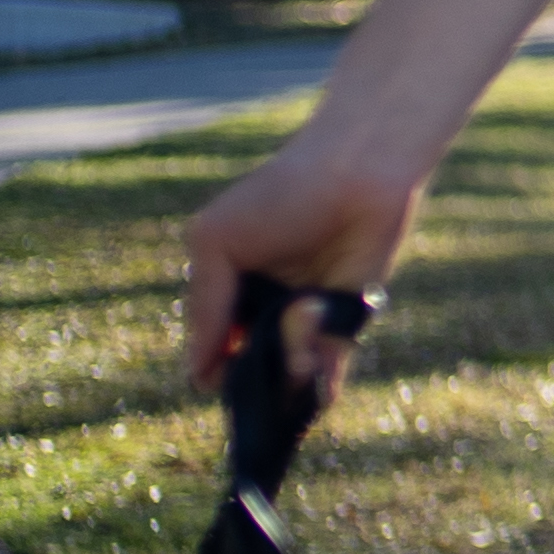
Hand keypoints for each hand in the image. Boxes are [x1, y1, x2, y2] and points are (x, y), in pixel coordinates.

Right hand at [177, 127, 424, 396]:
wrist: (355, 172)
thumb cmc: (279, 196)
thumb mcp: (217, 242)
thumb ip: (206, 306)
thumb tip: (197, 377)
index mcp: (228, 295)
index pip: (210, 354)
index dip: (213, 368)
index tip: (220, 370)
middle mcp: (264, 316)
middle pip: (248, 375)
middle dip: (254, 369)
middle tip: (275, 322)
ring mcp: (306, 325)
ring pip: (287, 377)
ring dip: (293, 356)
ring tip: (307, 304)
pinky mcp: (348, 325)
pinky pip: (327, 374)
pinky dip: (320, 382)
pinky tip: (320, 342)